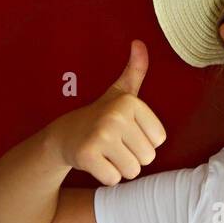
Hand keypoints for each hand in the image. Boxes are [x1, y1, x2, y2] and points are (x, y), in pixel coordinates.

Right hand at [49, 40, 166, 185]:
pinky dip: (106, 176)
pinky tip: (95, 161)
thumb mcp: (120, 92)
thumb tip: (139, 43)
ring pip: (132, 171)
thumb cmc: (101, 116)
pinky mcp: (87, 155)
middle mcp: (116, 116)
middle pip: (148, 157)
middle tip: (114, 144)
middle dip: (132, 156)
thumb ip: (135, 70)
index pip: (159, 140)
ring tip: (105, 152)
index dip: (143, 140)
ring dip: (120, 167)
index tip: (125, 131)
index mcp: (130, 102)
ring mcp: (101, 135)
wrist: (64, 135)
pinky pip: (114, 179)